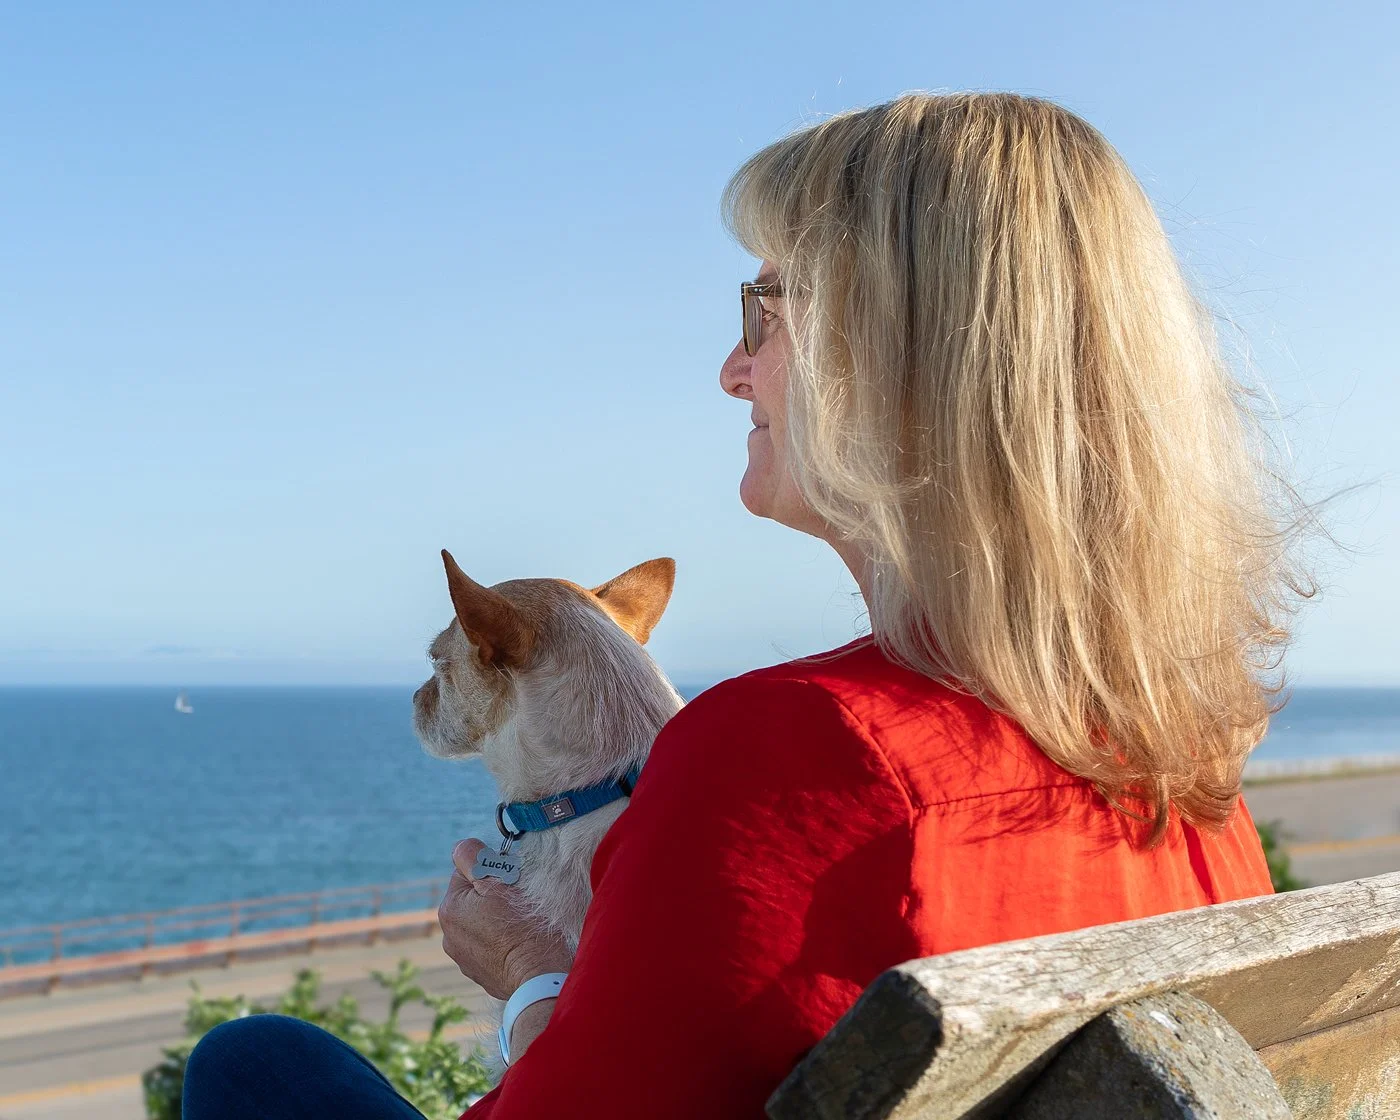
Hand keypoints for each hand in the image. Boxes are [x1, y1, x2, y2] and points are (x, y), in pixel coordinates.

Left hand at [438, 838, 573, 998]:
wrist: (539, 979)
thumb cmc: (525, 928)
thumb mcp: (501, 884)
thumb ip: (475, 860)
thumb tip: (462, 847)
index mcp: (450, 908)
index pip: (467, 870)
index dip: (492, 870)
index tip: (511, 882)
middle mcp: (449, 935)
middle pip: (473, 897)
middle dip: (493, 895)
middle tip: (518, 903)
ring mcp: (463, 958)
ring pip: (481, 921)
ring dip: (496, 918)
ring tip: (520, 926)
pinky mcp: (479, 974)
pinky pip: (488, 945)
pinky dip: (500, 941)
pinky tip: (518, 944)